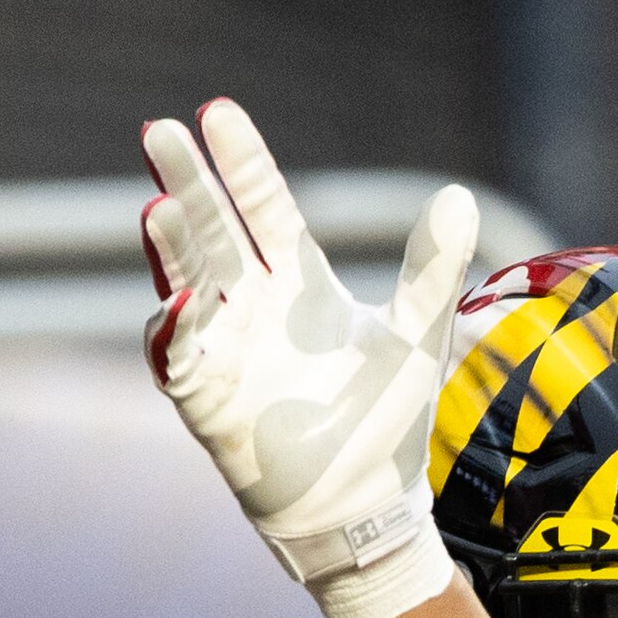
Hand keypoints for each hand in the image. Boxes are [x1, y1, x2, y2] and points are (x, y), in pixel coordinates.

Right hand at [138, 100, 477, 617]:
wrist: (369, 505)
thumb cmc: (389, 422)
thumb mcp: (419, 334)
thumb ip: (435, 267)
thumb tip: (459, 196)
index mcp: (297, 282)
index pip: (262, 206)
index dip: (241, 162)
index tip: (216, 112)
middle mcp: (251, 305)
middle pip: (212, 230)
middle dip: (186, 183)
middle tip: (159, 132)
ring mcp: (223, 349)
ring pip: (186, 282)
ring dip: (171, 248)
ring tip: (158, 207)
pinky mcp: (206, 399)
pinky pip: (177, 358)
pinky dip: (174, 331)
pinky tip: (179, 302)